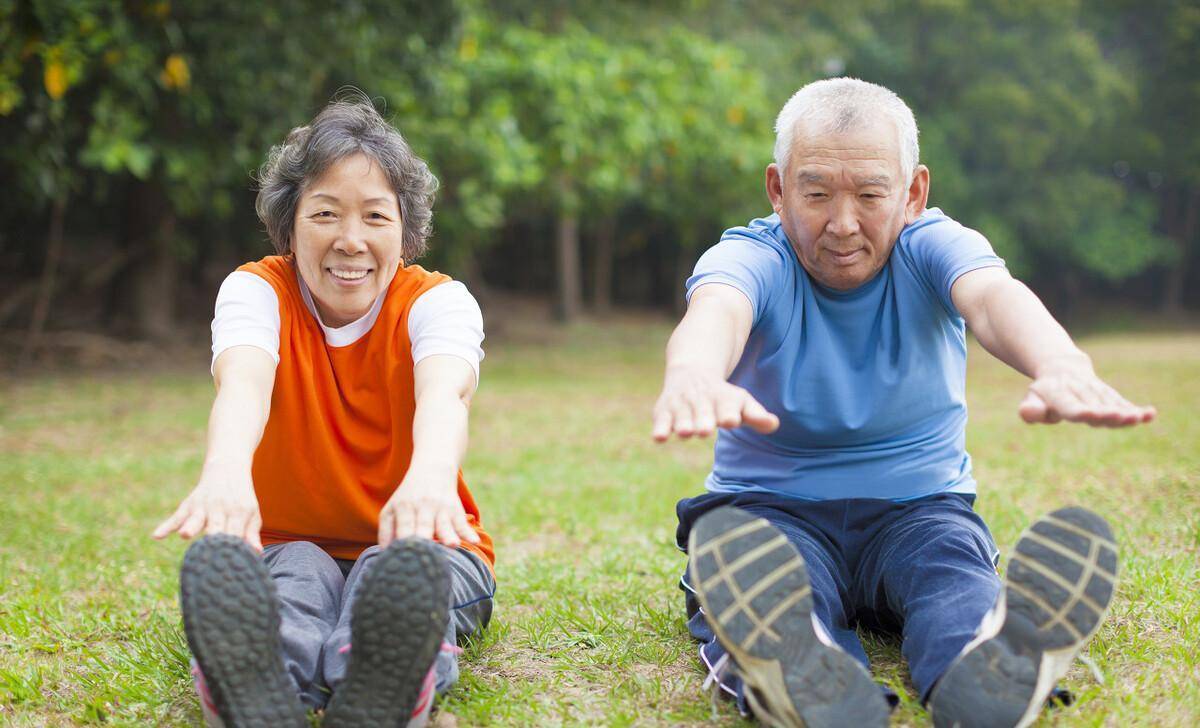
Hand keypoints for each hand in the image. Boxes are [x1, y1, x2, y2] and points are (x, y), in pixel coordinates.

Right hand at [152, 466, 261, 549]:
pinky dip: (166, 525)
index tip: (230, 565)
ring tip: (185, 535)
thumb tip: (257, 554)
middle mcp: (220, 509)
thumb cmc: (241, 498)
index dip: (232, 549)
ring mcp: (203, 506)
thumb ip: (252, 534)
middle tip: (210, 556)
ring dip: (191, 526)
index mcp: (239, 513)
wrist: (227, 470)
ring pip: (196, 519)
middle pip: (216, 527)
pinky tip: (157, 536)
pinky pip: (177, 516)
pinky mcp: (189, 504)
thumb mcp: (251, 513)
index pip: (236, 534)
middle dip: (213, 540)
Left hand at [379, 465, 479, 548]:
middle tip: (424, 555)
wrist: (433, 470)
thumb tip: (384, 554)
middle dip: (425, 539)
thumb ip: (386, 531)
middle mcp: (423, 507)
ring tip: (452, 545)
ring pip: (445, 524)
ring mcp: (441, 508)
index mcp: (404, 507)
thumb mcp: (392, 508)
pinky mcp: (456, 510)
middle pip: (424, 526)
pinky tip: (474, 541)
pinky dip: (468, 532)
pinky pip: (462, 522)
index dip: (404, 541)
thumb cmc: (408, 496)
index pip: (404, 526)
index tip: (404, 558)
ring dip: (448, 535)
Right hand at [652, 364, 779, 440]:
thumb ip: (756, 415)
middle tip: (705, 430)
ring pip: (681, 416)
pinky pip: (661, 420)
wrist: (691, 372)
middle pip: (703, 412)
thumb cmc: (722, 396)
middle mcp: (701, 401)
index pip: (727, 407)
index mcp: (723, 399)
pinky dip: (660, 427)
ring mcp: (681, 406)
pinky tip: (659, 437)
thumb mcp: (741, 402)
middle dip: (703, 420)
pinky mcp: (664, 411)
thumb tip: (773, 424)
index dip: (728, 413)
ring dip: (683, 424)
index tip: (731, 420)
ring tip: (685, 432)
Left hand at [1019, 360, 1155, 426]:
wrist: (1063, 368)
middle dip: (1106, 413)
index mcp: (1059, 394)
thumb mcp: (1032, 400)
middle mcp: (1081, 391)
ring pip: (1112, 405)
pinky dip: (1136, 409)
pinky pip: (1124, 403)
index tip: (1089, 414)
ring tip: (1137, 418)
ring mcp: (1097, 392)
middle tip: (1118, 417)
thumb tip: (1027, 413)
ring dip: (1125, 412)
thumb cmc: (1044, 392)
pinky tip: (1151, 414)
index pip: (1070, 405)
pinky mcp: (1110, 396)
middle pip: (1095, 406)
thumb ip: (1031, 410)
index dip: (1080, 410)